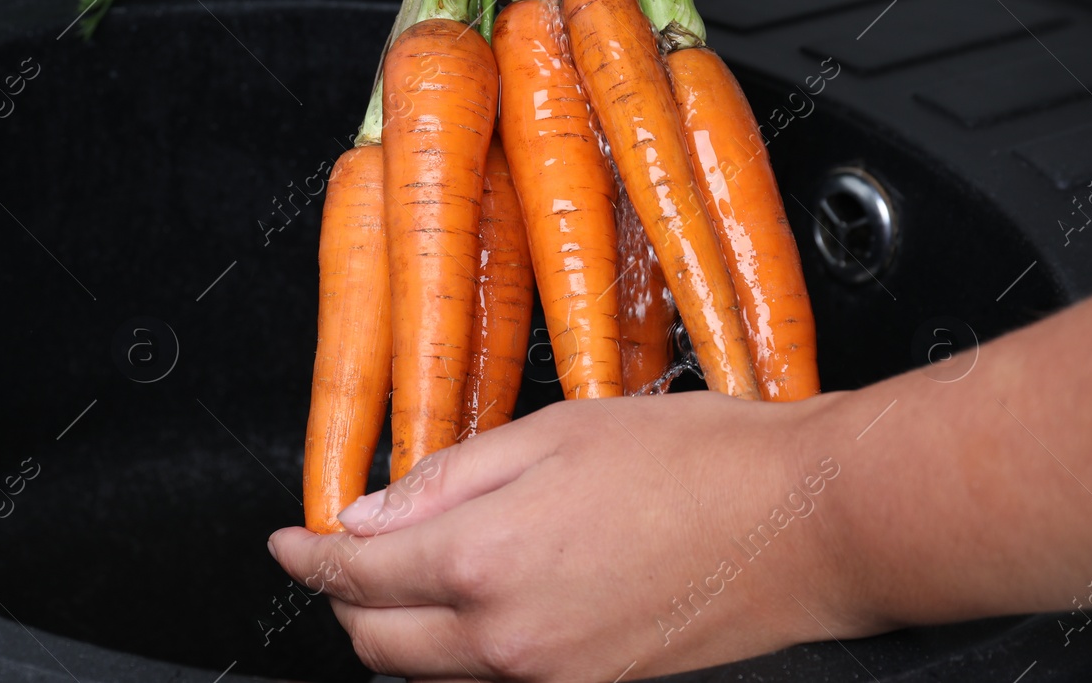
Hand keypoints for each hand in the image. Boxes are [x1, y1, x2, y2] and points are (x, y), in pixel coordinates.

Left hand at [269, 392, 858, 680]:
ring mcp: (553, 679)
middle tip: (346, 552)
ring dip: (399, 630)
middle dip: (345, 599)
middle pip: (378, 642)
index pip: (355, 574)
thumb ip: (447, 477)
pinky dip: (460, 652)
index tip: (286, 543)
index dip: (307, 557)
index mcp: (485, 559)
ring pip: (431, 673)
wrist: (805, 525)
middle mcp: (508, 638)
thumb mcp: (553, 433)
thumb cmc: (696, 461)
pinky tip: (480, 602)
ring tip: (407, 574)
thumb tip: (369, 511)